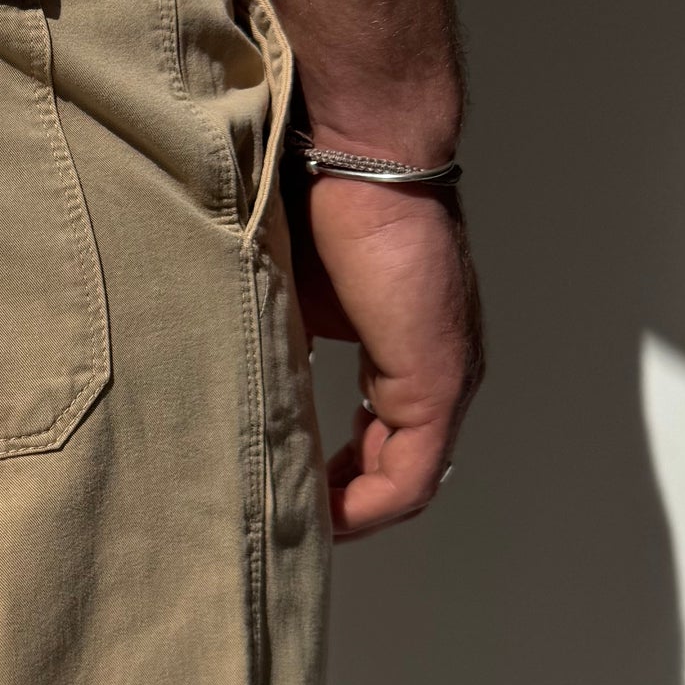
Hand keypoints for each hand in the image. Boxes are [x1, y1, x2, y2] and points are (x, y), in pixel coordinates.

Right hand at [293, 173, 483, 539]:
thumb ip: (284, 344)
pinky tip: (324, 522)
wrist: (357, 154)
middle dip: (341, 501)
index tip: (287, 489)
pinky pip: (408, 476)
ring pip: (405, 478)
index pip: (382, 433)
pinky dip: (367, 508)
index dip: (336, 475)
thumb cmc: (315, 198)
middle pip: (395, 465)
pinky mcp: (436, 382)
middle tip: (288, 524)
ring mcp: (442, 377)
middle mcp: (435, 366)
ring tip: (299, 531)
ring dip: (352, 511)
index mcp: (404, 342)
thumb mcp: (288, 292)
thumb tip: (242, 385)